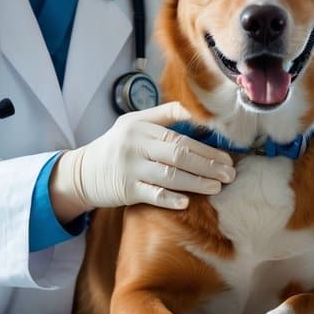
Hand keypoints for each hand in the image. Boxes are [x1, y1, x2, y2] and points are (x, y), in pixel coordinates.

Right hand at [51, 101, 235, 217]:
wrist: (83, 172)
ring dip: (197, 182)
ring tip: (217, 186)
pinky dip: (169, 199)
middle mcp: (135, 145)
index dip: (206, 148)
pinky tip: (186, 203)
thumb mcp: (134, 123)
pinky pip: (151, 195)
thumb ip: (163, 116)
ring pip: (169, 175)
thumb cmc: (116, 146)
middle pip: (179, 155)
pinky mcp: (126, 190)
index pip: (179, 137)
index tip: (226, 156)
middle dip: (208, 165)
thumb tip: (195, 110)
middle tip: (230, 173)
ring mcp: (130, 168)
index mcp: (141, 127)